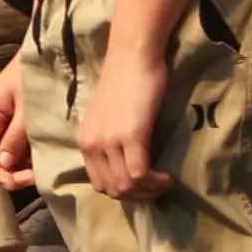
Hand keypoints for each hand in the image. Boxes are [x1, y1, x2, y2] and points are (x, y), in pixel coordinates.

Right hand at [0, 50, 35, 189]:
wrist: (54, 52)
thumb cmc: (36, 73)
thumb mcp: (28, 107)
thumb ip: (16, 137)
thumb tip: (5, 166)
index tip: (14, 183)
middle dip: (9, 173)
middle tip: (33, 178)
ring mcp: (4, 123)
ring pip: (5, 156)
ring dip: (19, 168)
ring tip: (40, 171)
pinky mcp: (18, 125)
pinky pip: (17, 148)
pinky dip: (27, 158)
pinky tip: (42, 161)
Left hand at [79, 36, 170, 201]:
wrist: (133, 55)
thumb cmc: (126, 79)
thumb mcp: (109, 116)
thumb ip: (111, 140)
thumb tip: (127, 164)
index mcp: (84, 140)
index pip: (98, 183)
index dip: (122, 191)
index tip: (142, 186)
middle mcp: (91, 144)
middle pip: (111, 190)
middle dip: (136, 196)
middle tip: (156, 187)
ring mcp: (109, 141)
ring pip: (126, 187)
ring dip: (148, 192)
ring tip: (163, 183)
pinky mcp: (131, 136)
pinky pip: (139, 175)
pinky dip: (155, 182)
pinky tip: (166, 177)